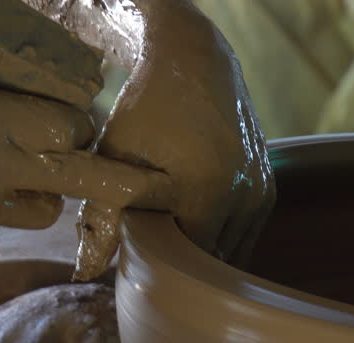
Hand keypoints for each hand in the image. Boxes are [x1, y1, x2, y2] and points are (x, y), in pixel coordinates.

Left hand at [73, 1, 275, 278]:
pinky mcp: (267, 185)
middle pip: (210, 260)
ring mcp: (260, 192)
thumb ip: (101, 218)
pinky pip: (245, 231)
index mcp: (207, 195)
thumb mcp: (116, 156)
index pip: (184, 265)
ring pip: (231, 249)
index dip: (157, 265)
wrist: (194, 59)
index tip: (135, 249)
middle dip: (182, 261)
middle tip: (151, 240)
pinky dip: (220, 234)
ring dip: (203, 250)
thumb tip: (85, 272)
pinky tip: (195, 219)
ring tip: (172, 228)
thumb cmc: (146, 107)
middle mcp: (243, 197)